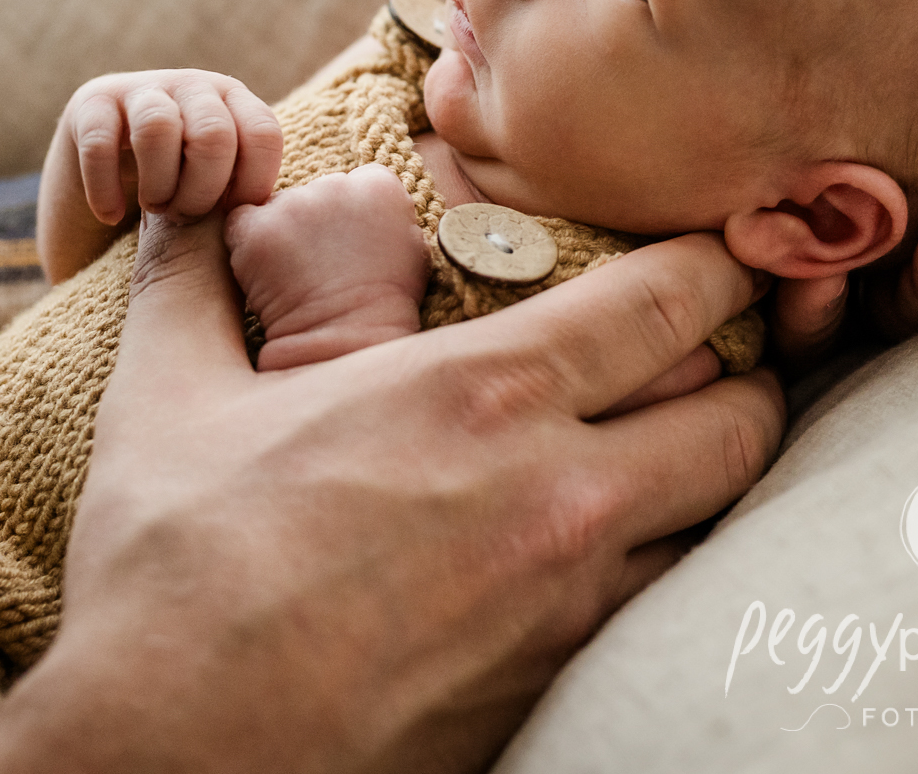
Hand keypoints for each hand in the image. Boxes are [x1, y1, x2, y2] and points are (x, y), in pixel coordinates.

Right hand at [0, 211, 783, 773]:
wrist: (168, 756)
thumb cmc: (169, 571)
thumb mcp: (165, 395)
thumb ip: (186, 275)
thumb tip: (174, 198)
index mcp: (477, 392)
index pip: (668, 302)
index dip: (718, 264)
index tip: (724, 250)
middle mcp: (556, 494)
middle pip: (742, 419)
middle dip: (752, 373)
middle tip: (723, 352)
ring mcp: (571, 608)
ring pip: (724, 525)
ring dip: (718, 477)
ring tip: (679, 446)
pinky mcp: (561, 692)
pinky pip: (672, 612)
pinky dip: (676, 565)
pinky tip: (624, 546)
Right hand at [38, 70, 283, 282]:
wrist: (108, 173)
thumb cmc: (180, 189)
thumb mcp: (220, 183)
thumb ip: (245, 190)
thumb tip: (274, 223)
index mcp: (235, 101)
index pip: (263, 134)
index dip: (252, 186)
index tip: (231, 218)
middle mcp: (193, 86)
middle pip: (213, 134)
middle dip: (200, 191)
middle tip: (185, 216)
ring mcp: (141, 89)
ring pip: (157, 128)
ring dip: (158, 185)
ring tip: (154, 207)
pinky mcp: (92, 104)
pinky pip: (100, 144)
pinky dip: (106, 190)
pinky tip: (110, 214)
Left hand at [226, 167, 430, 368]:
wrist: (346, 343)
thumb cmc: (384, 307)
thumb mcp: (412, 250)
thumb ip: (390, 215)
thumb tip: (372, 209)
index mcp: (380, 186)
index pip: (355, 182)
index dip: (348, 213)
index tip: (348, 241)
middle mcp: (335, 184)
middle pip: (314, 191)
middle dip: (313, 221)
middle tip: (318, 263)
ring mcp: (293, 204)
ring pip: (278, 208)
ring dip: (281, 234)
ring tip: (294, 275)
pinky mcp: (255, 228)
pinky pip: (241, 224)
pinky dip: (247, 245)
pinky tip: (265, 274)